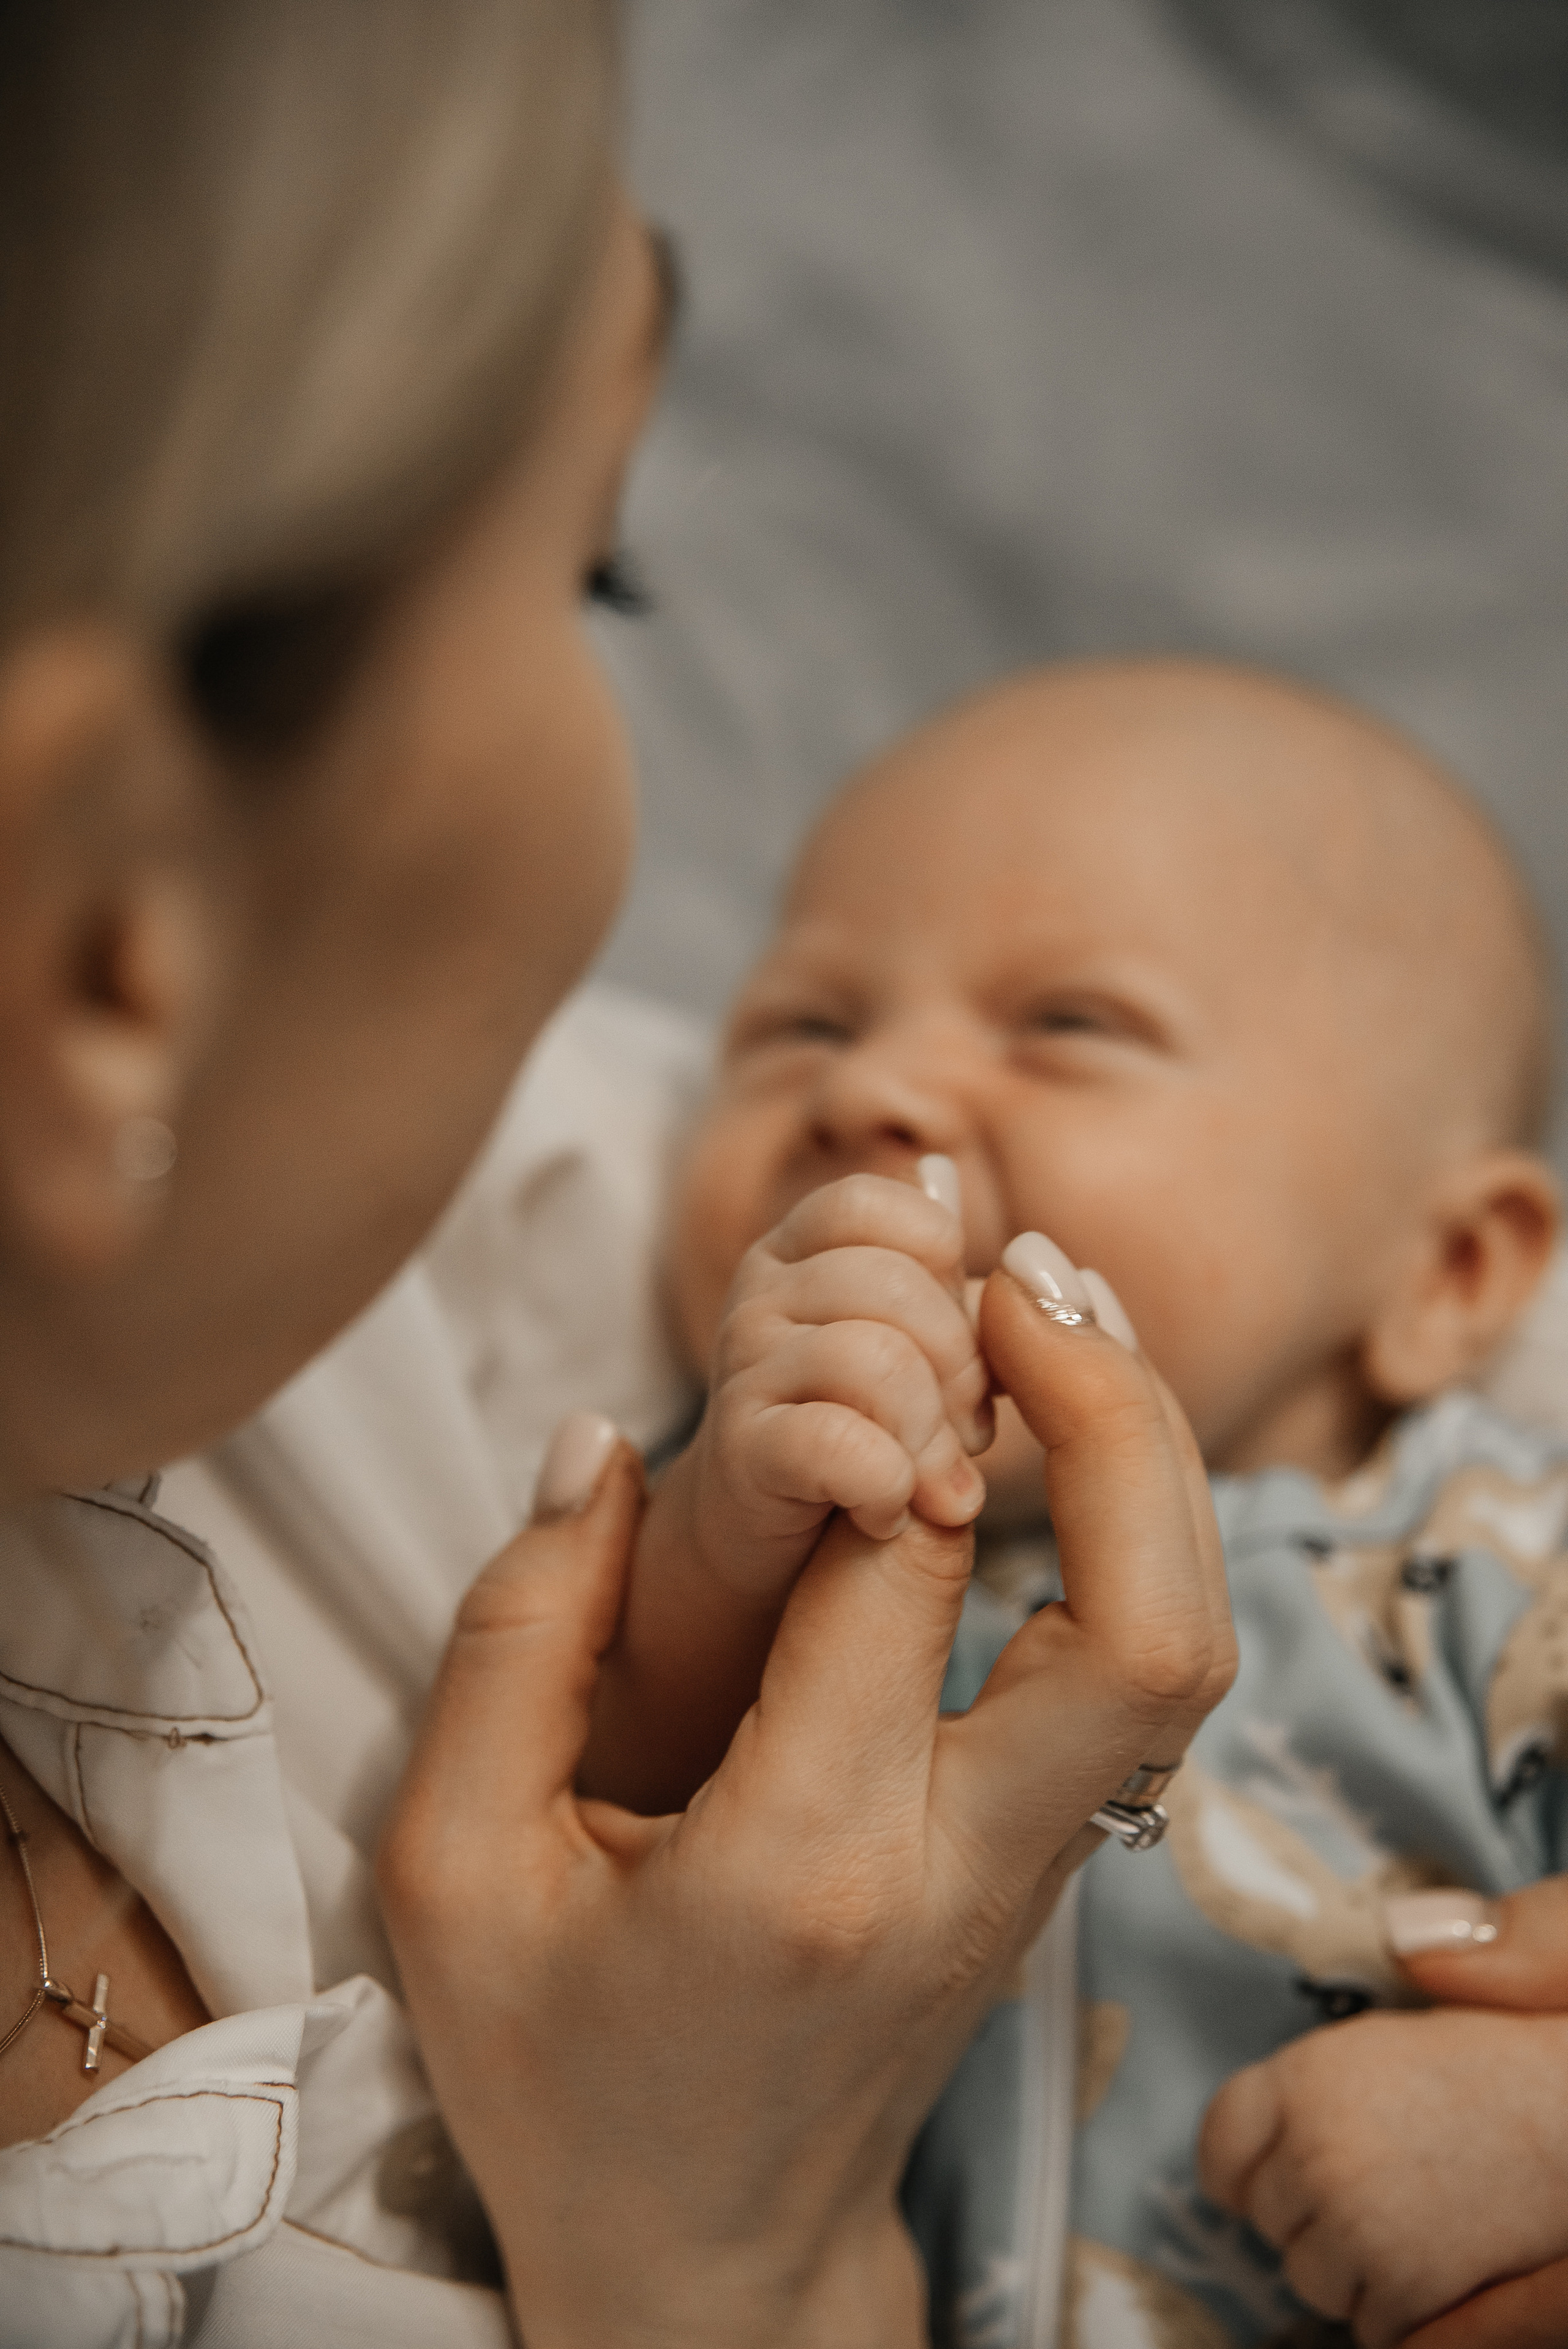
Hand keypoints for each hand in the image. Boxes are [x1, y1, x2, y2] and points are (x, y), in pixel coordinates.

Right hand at [379, 1265, 1233, 2348]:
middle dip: (1115, 1413)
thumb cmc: (556, 2075)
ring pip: (1184, 1645)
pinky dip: (1136, 1524)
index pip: (903, 1574)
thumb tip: (599, 1441)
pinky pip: (1148, 1675)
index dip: (891, 1418)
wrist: (702, 2260)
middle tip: (1020, 1276)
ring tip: (1051, 1310)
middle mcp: (963, 1867)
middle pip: (1147, 1624)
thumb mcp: (452, 1870)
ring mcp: (1036, 1877)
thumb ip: (513, 1640)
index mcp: (802, 1864)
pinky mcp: (1054, 1868)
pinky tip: (1054, 1425)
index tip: (844, 1338)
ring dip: (1149, 1455)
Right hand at [694, 1170, 991, 1575]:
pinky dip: (887, 1483)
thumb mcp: (919, 1346)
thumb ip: (958, 1289)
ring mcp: (744, 1369)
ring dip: (931, 1437)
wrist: (777, 1558)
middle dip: (959, 1367)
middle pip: (893, 1283)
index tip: (965, 1342)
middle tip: (968, 1435)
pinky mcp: (741, 1453)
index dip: (940, 1270)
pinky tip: (888, 1511)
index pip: (875, 1205)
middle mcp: (762, 1292)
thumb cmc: (866, 1434)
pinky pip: (839, 1441)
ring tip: (937, 1486)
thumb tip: (1003, 1229)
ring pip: (876, 1358)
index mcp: (804, 1248)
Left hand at [1198, 1877, 1567, 2348]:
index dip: (1249, 2150)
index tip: (1280, 2152)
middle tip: (1388, 2167)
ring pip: (1313, 2275)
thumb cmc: (1550, 2059)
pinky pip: (1370, 2326)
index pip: (1222, 2139)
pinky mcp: (1409, 2302)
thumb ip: (1419, 1968)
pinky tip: (1450, 2258)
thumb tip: (1406, 1931)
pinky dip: (1402, 2308)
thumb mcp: (1486, 1981)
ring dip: (1355, 2259)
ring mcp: (1359, 2239)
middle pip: (1268, 2213)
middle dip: (1314, 2199)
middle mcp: (1319, 2159)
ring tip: (1423, 2208)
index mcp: (1312, 2075)